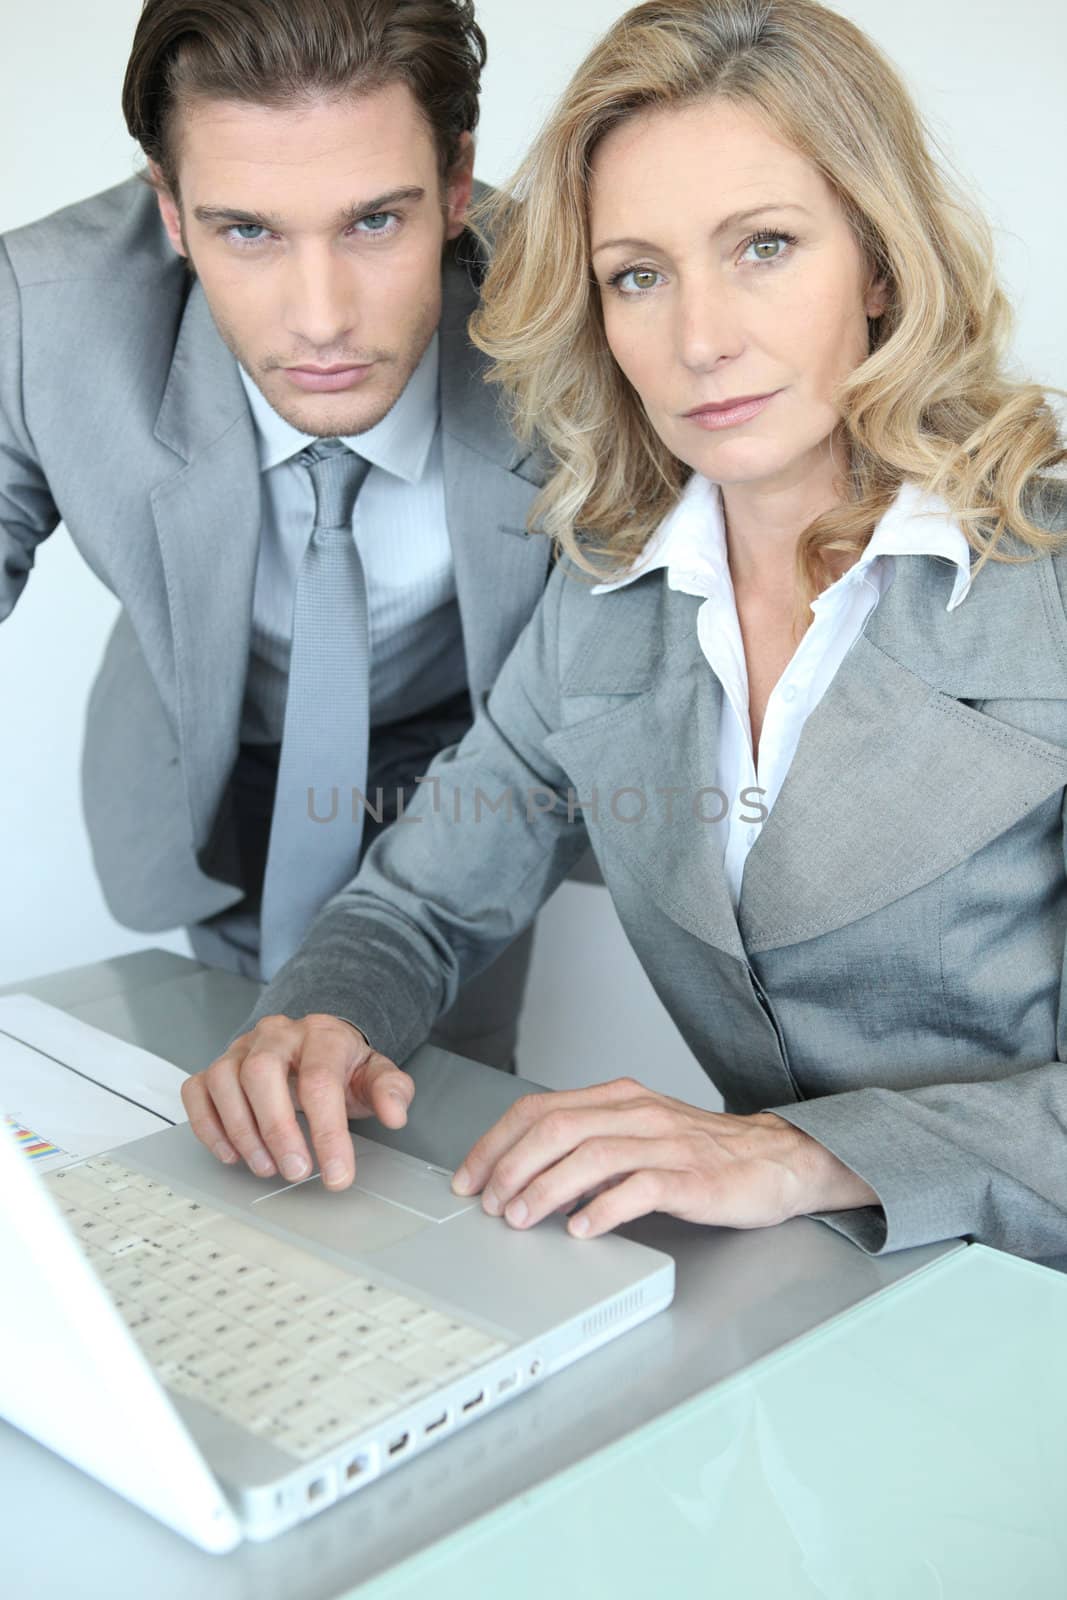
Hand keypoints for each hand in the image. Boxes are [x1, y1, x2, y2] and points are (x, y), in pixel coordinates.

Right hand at [182, 1013, 413, 1189]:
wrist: (317, 1044)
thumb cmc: (344, 1066)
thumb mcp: (376, 1074)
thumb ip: (392, 1090)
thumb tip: (395, 1113)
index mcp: (322, 1034)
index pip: (319, 1079)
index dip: (327, 1131)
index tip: (336, 1174)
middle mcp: (276, 1034)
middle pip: (261, 1071)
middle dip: (276, 1127)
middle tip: (294, 1171)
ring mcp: (242, 1048)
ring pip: (224, 1079)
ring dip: (240, 1130)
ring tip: (266, 1168)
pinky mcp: (217, 1066)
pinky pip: (197, 1089)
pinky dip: (207, 1125)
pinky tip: (231, 1154)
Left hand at [450, 1077, 877, 1238]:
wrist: (778, 1159)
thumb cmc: (703, 1153)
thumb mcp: (637, 1136)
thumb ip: (588, 1148)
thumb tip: (526, 1178)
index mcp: (618, 1099)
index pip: (539, 1109)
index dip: (496, 1142)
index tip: (470, 1177)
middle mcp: (637, 1113)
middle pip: (556, 1127)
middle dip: (511, 1166)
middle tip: (488, 1203)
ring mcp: (667, 1143)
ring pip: (591, 1154)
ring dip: (546, 1188)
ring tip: (520, 1219)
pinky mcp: (694, 1177)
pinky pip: (641, 1187)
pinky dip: (604, 1208)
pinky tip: (582, 1229)